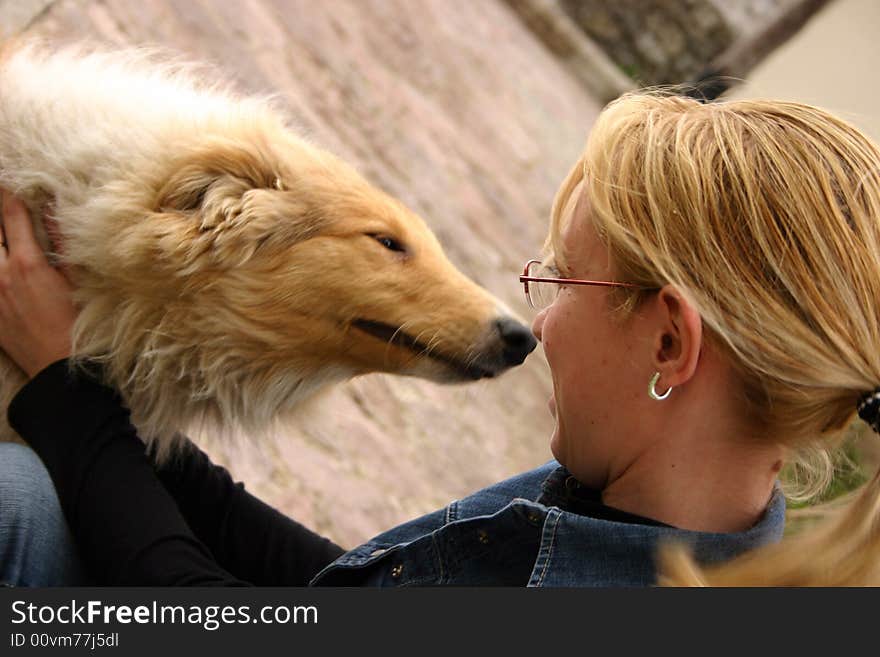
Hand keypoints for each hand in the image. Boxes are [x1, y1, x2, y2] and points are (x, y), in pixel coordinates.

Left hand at [0, 189, 76, 377]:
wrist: (58, 370)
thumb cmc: (75, 327)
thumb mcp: (77, 282)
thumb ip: (63, 245)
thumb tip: (55, 213)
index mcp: (28, 264)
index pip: (11, 216)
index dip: (8, 195)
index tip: (8, 184)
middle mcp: (1, 275)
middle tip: (2, 201)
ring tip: (3, 239)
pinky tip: (2, 267)